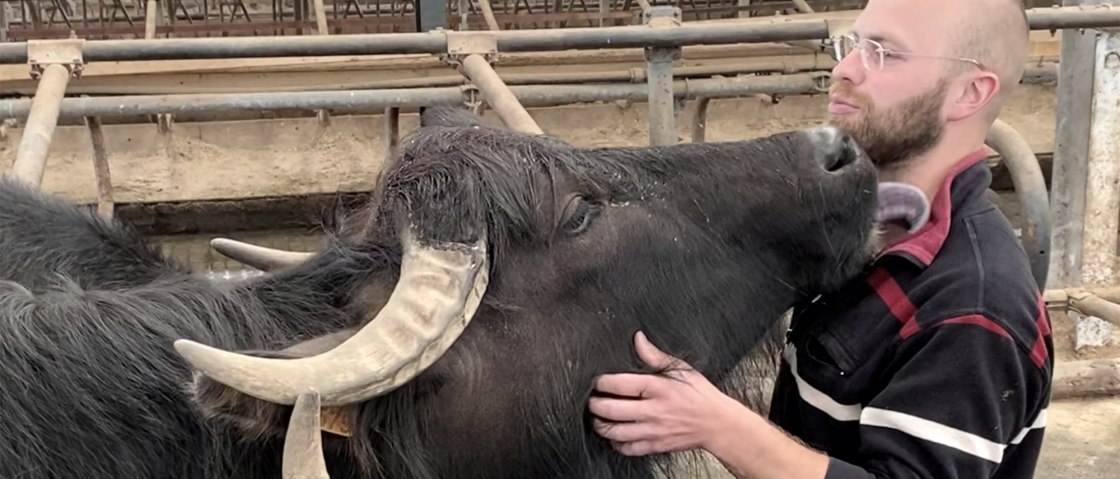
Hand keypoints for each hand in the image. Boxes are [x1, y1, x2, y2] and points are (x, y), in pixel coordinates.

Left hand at [588, 331, 740, 455]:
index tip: (596, 381)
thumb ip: (655, 355)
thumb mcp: (681, 369)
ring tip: (597, 418)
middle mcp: (654, 411)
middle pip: (611, 410)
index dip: (601, 383)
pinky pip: (628, 448)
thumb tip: (638, 338)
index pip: (619, 384)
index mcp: (658, 388)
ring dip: (600, 425)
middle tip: (590, 400)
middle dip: (594, 405)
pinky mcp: (656, 446)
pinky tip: (614, 435)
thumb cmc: (700, 394)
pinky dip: (616, 443)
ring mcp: (654, 431)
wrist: (717, 423)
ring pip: (615, 432)